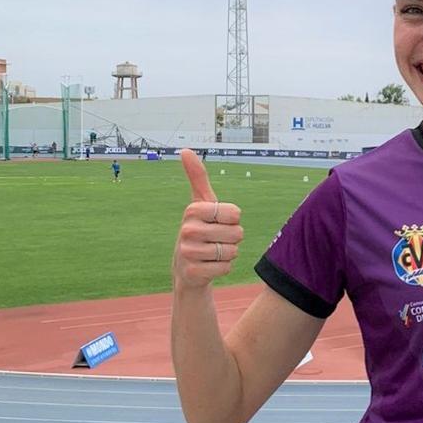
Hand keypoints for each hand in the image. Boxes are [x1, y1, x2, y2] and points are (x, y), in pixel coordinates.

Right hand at [172, 149, 243, 290]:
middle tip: (216, 239)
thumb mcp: (201, 203)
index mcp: (193, 210)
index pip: (235, 213)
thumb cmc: (200, 229)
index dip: (233, 220)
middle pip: (237, 233)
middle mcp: (188, 230)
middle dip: (232, 238)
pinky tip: (210, 266)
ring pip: (233, 251)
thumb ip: (197, 177)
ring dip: (228, 254)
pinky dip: (223, 268)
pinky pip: (226, 268)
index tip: (218, 222)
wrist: (186, 268)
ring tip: (212, 252)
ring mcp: (188, 252)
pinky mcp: (193, 272)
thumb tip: (185, 150)